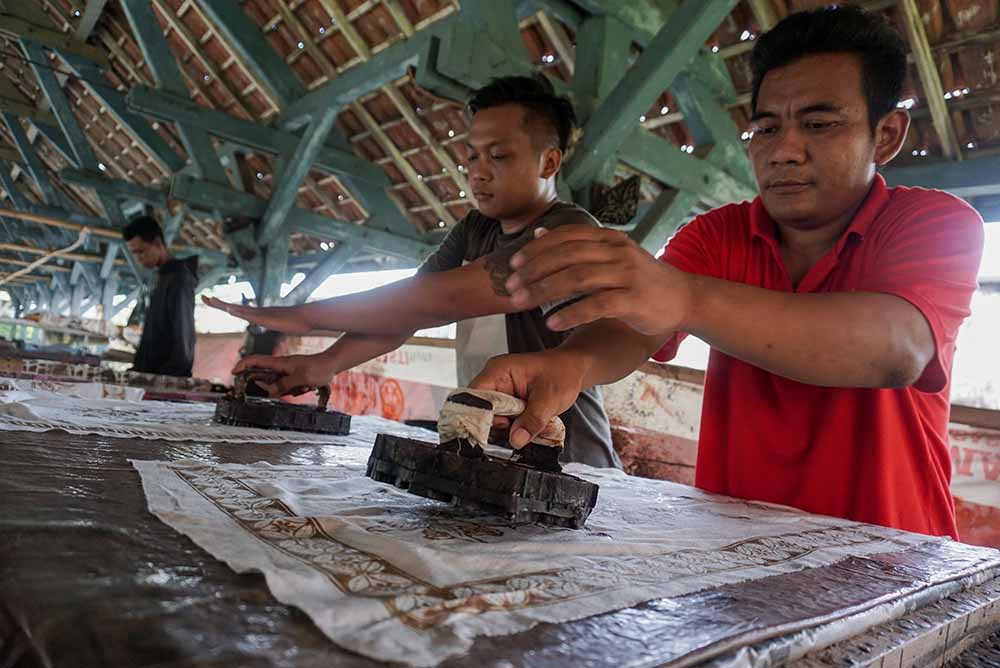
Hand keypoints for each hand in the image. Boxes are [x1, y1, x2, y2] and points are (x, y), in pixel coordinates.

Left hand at [201, 296, 310, 333]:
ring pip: (238, 309)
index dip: (224, 306)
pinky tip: (229, 309)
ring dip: (224, 305)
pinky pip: (249, 315)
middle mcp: (256, 312)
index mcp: (257, 315)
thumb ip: (272, 323)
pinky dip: (238, 311)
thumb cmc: (294, 322)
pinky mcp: (266, 317)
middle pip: (233, 307)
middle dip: (217, 303)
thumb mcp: (278, 326)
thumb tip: (270, 323)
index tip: (212, 301)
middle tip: (203, 297)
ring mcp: (260, 314)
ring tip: (210, 300)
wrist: (306, 318)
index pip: (236, 310)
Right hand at [233, 353, 339, 396]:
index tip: (234, 372)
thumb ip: (284, 385)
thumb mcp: (300, 378)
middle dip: (268, 386)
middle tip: (276, 391)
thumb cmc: (317, 368)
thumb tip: (269, 391)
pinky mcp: (292, 377)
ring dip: (287, 390)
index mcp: (279, 363)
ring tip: (303, 387)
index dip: (242, 365)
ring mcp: (286, 372)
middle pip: (263, 376)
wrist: (331, 365)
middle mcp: (280, 366)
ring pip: (276, 385)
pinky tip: (306, 388)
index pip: (255, 360)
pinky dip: (294, 390)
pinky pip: (287, 387)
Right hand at [470, 351, 585, 448]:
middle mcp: (494, 381)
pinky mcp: (507, 403)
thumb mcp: (550, 398)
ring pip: (493, 419)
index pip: (474, 396)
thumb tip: (516, 440)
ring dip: (509, 428)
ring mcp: (500, 392)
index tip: (496, 431)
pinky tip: (531, 426)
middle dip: (498, 426)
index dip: (480, 416)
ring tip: (530, 427)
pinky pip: (504, 420)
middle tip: (518, 432)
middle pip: (481, 411)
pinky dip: (516, 427)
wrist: (573, 369)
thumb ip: (532, 420)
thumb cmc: (562, 373)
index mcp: (498, 371)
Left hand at [505, 226, 693, 336]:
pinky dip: (570, 313)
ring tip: (522, 303)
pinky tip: (551, 323)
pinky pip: (596, 305)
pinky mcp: (634, 301)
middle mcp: (617, 252)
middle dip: (534, 271)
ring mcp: (627, 275)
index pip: (566, 236)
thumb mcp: (611, 254)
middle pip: (567, 256)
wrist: (684, 297)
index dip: (537, 249)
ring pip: (578, 278)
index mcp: (609, 238)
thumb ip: (577, 244)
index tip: (513, 264)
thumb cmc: (641, 278)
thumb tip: (538, 233)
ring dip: (545, 291)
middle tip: (510, 287)